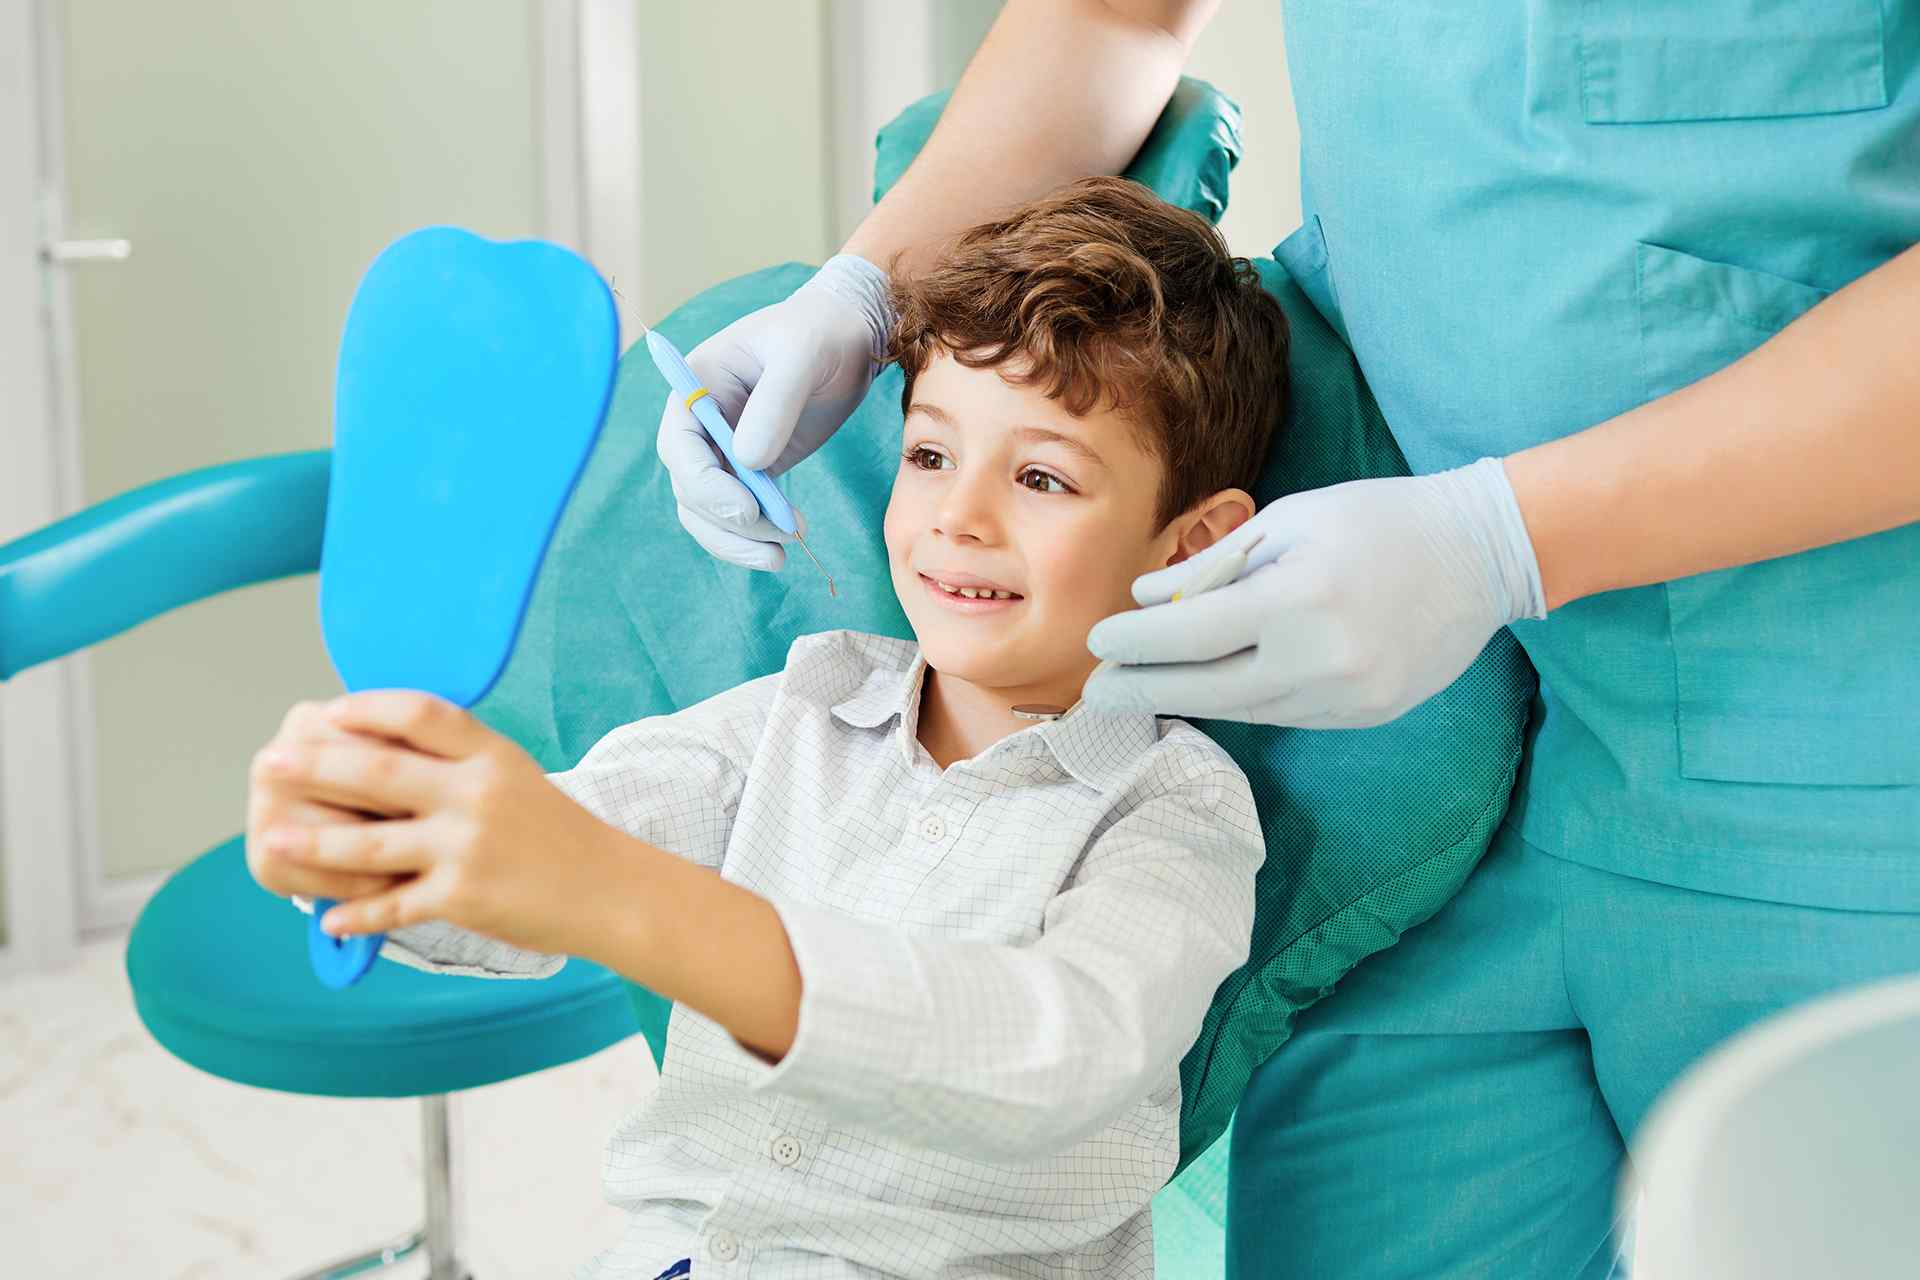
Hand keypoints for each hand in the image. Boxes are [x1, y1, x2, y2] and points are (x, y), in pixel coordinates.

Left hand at [249, 691, 624, 953]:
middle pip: (379, 771)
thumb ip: (457, 758)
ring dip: (313, 843)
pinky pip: (393, 906)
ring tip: (273, 839)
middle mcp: (478, 793)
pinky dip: (355, 915)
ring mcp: (469, 846)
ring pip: (370, 843)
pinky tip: (326, 919)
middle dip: (315, 766)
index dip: (367, 708)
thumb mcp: (514, 775)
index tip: (326, 712)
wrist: (610, 888)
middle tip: (269, 763)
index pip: (419, 712)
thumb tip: (377, 743)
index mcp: (490, 754)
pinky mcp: (465, 897)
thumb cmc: (555, 832)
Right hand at [658, 253, 892, 570]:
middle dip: (729, 521)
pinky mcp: (750, 469)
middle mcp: (699, 422)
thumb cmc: (820, 332)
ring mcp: (723, 449)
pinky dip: (755, 535)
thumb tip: (749, 461)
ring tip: (782, 555)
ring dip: (739, 540)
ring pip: (708, 512)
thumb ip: (776, 402)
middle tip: (779, 538)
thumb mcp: (802, 354)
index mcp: (697, 386)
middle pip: (690, 488)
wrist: (847, 337)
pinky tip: (785, 545)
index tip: (747, 510)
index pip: (678, 446)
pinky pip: (738, 514)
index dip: (705, 484)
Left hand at [1083, 458, 1545, 727]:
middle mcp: (1322, 660)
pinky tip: (1211, 685)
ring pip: (1244, 709)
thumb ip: (1215, 565)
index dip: (1135, 644)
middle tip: (1095, 689)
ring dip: (1189, 697)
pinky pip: (1284, 713)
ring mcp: (1347, 697)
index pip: (1190, 636)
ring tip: (1143, 686)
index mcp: (1298, 600)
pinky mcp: (1365, 715)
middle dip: (1143, 689)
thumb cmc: (1379, 520)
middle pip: (1207, 689)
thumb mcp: (1291, 520)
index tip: (1097, 642)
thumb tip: (1146, 600)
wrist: (1483, 554)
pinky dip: (1242, 699)